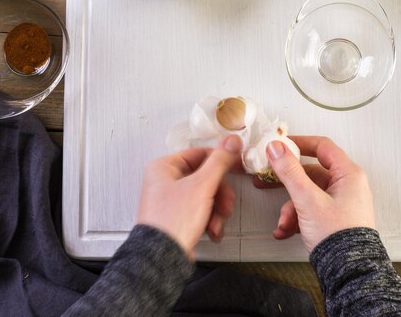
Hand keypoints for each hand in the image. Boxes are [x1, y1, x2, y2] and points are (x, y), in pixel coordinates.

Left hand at [137, 135, 241, 258]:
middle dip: (220, 194)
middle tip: (226, 204)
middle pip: (206, 177)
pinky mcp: (178, 218)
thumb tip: (232, 141)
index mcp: (164, 167)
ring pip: (206, 195)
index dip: (221, 161)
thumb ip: (219, 161)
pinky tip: (211, 231)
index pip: (200, 154)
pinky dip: (210, 220)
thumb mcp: (202, 186)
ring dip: (217, 210)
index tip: (237, 167)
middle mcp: (165, 182)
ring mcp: (171, 201)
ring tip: (216, 222)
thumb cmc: (173, 222)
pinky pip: (201, 211)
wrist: (163, 259)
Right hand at [257, 136, 374, 251]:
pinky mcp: (334, 218)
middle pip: (310, 173)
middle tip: (267, 180)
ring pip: (307, 195)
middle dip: (287, 183)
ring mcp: (340, 202)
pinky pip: (311, 210)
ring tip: (283, 222)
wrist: (348, 271)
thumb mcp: (308, 199)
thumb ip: (290, 172)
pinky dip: (297, 219)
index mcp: (348, 174)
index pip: (322, 146)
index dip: (299, 143)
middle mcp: (346, 186)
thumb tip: (277, 149)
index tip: (280, 145)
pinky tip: (287, 230)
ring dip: (290, 208)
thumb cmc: (339, 236)